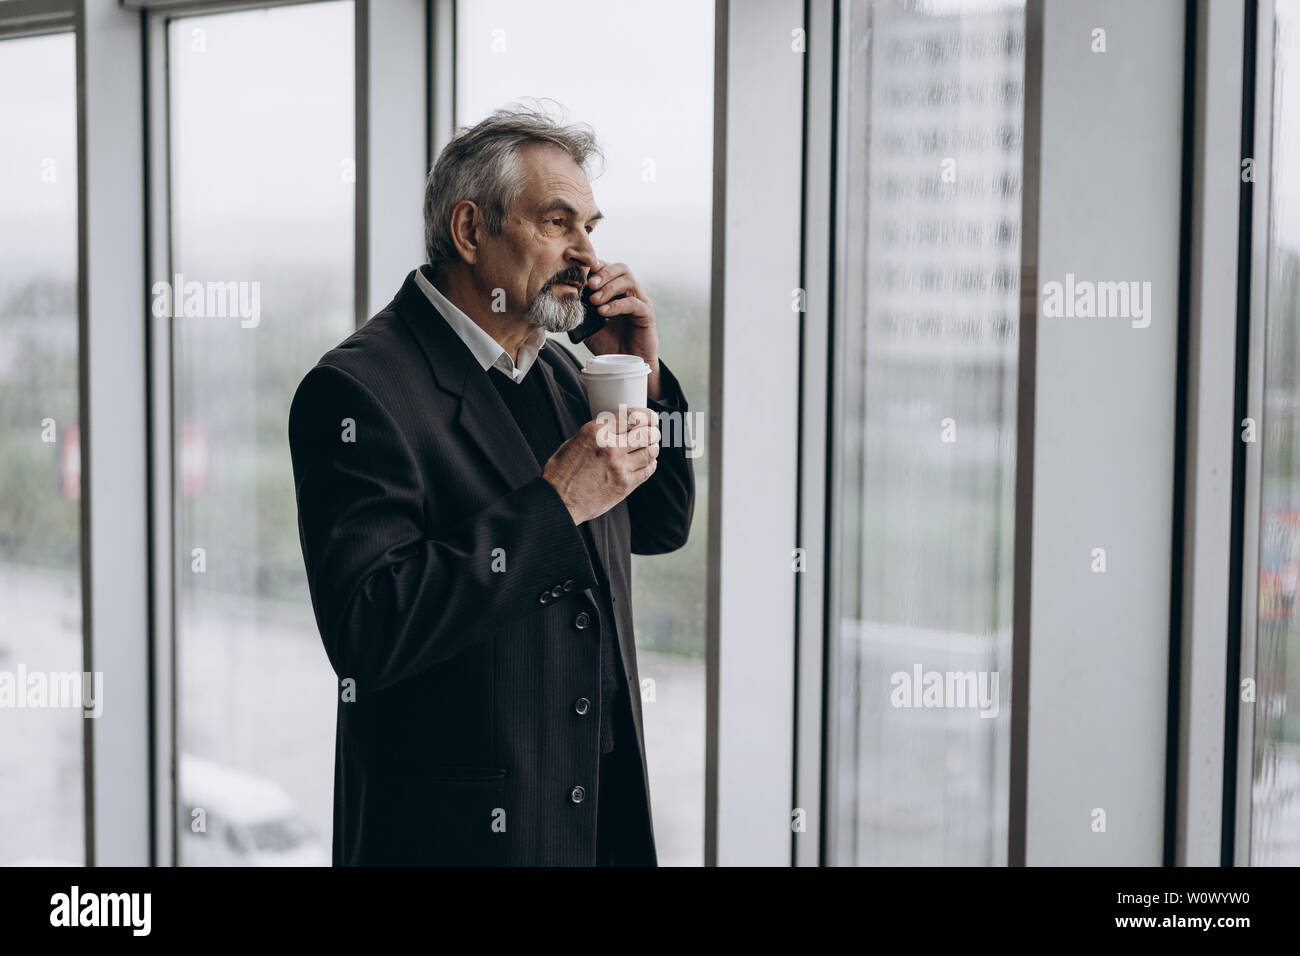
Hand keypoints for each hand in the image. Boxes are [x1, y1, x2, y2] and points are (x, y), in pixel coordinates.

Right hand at [542, 408, 661, 523]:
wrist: (559, 501)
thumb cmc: (561, 472)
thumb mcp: (574, 442)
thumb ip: (596, 434)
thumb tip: (614, 429)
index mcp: (596, 432)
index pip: (630, 416)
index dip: (646, 415)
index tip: (651, 417)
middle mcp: (610, 447)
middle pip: (645, 433)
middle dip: (653, 431)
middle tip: (654, 432)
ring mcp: (620, 467)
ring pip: (649, 451)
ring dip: (653, 447)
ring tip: (652, 446)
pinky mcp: (625, 485)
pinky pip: (647, 471)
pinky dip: (651, 464)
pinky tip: (649, 462)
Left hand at [583, 261, 662, 399]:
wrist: (625, 366)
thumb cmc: (608, 344)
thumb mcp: (588, 326)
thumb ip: (580, 311)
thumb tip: (562, 298)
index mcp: (615, 291)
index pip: (607, 268)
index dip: (595, 266)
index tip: (580, 272)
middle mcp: (629, 292)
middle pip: (621, 268)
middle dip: (603, 273)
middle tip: (589, 284)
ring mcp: (639, 302)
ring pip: (629, 281)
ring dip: (609, 287)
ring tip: (595, 300)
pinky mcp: (646, 314)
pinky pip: (634, 302)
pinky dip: (617, 305)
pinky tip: (603, 312)